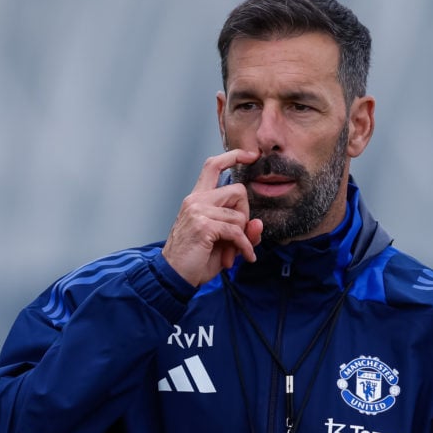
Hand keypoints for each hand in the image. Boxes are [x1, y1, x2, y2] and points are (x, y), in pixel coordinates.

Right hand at [162, 150, 263, 285]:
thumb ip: (241, 231)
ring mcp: (198, 211)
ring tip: (234, 253)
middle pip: (237, 190)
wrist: (174, 276)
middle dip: (245, 214)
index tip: (251, 155)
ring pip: (239, 215)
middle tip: (239, 236)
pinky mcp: (204, 225)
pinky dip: (244, 247)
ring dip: (243, 238)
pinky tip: (243, 257)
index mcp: (197, 198)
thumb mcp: (223, 242)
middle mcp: (196, 200)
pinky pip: (237, 232)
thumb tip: (258, 223)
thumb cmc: (195, 258)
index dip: (233, 156)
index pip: (213, 166)